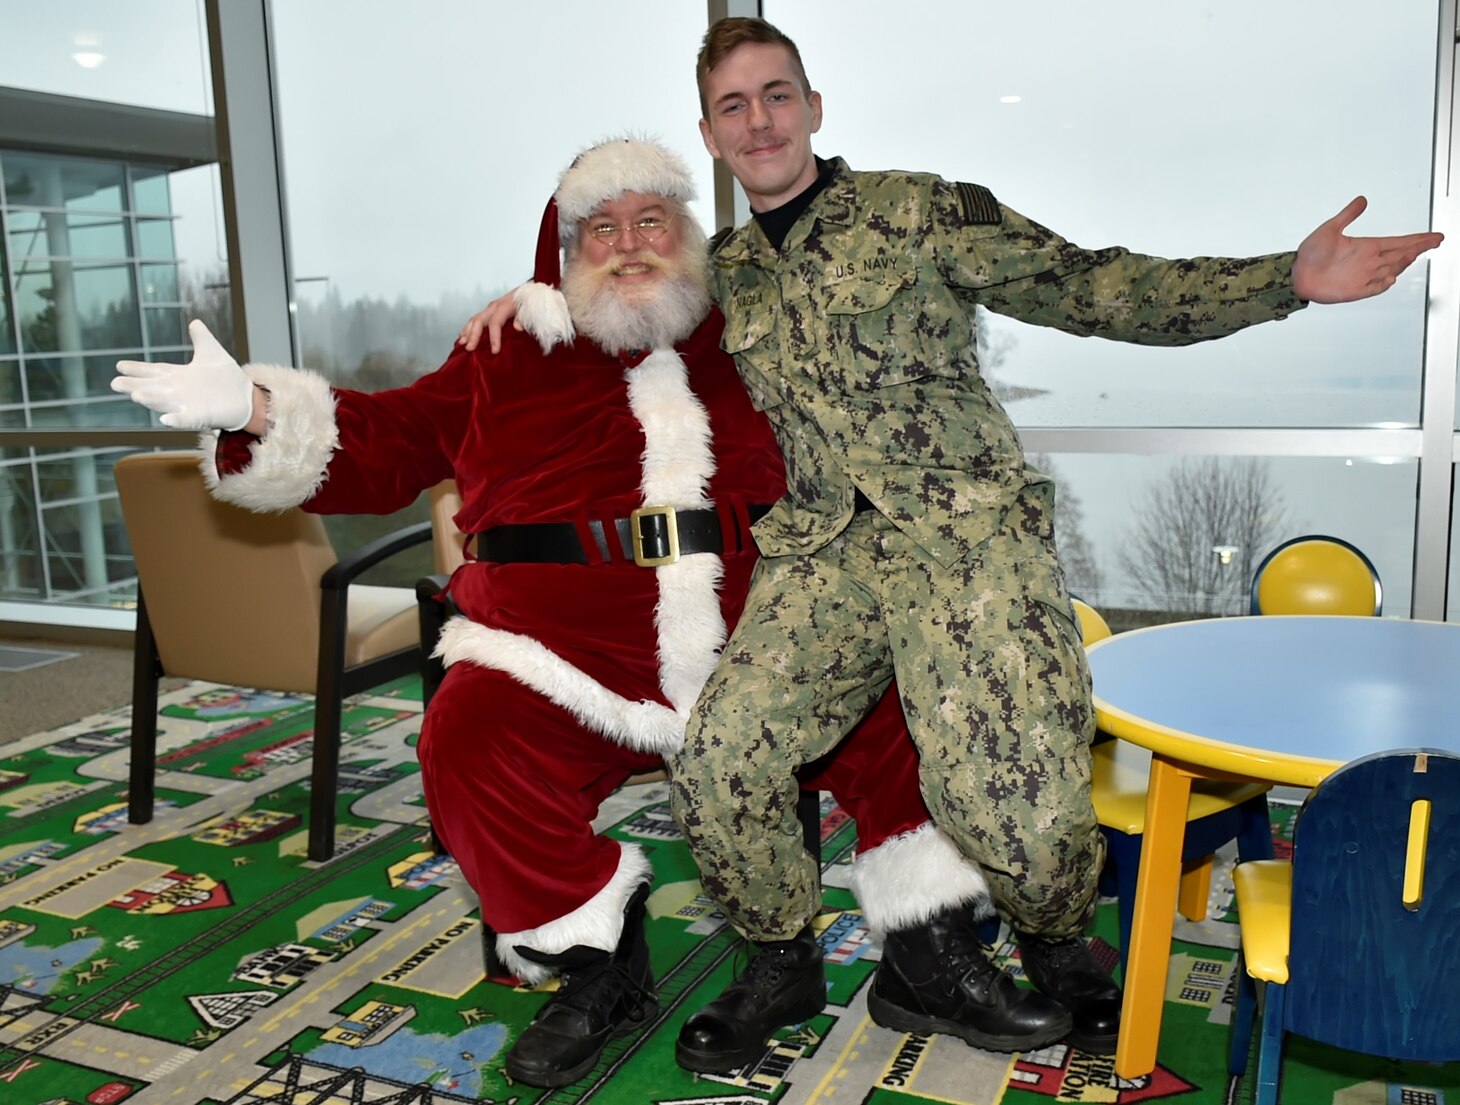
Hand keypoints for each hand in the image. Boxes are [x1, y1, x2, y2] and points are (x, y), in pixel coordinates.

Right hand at [112, 319, 255, 429]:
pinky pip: (187, 420)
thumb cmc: (227, 379)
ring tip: (136, 396)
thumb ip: (202, 339)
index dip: (138, 369)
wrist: (247, 398)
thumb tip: (195, 322)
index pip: (155, 371)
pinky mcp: (203, 417)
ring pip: (166, 403)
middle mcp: (180, 392)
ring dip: (152, 400)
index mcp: (180, 376)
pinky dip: (177, 420)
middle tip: (115, 384)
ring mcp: (190, 405)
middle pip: (153, 388)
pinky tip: (165, 420)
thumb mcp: (212, 354)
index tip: (119, 366)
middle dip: (135, 386)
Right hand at [458, 291, 522, 353]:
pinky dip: (468, 328)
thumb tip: (518, 327)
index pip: (495, 323)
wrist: (527, 291)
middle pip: (479, 321)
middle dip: (473, 335)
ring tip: (462, 343)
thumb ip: (523, 319)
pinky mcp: (488, 311)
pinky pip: (475, 319)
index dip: (494, 338)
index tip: (495, 351)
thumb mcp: (528, 310)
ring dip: (467, 332)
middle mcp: (493, 307)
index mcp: (503, 307)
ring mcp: (489, 309)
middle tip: (470, 348)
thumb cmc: (527, 302)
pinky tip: (462, 336)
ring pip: (474, 320)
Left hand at [1292, 196, 1442, 303]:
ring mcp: (1363, 276)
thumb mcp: (1329, 229)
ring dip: (1404, 262)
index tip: (1434, 236)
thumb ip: (1348, 215)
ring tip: (1416, 252)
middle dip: (1419, 248)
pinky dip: (1383, 283)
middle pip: (1401, 254)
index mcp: (1366, 246)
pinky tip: (1391, 278)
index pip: (1398, 242)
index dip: (1417, 239)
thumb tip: (1362, 199)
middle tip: (1436, 241)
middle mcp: (1368, 261)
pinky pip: (1375, 288)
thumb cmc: (1310, 253)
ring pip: (1392, 269)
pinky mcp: (1355, 291)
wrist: (1296, 274)